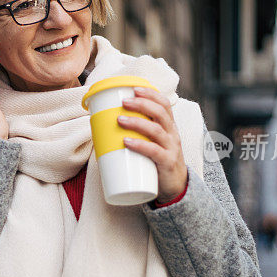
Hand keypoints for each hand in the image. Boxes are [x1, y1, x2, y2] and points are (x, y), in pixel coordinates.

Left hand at [117, 87, 187, 202]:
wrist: (175, 188)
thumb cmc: (157, 162)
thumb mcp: (151, 143)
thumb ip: (135, 134)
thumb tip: (102, 128)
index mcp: (168, 127)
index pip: (164, 104)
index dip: (151, 94)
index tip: (135, 88)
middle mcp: (172, 135)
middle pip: (160, 113)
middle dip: (142, 104)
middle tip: (124, 101)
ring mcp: (171, 149)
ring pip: (157, 130)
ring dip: (137, 122)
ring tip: (120, 120)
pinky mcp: (167, 163)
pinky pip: (155, 152)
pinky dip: (140, 145)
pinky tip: (127, 142)